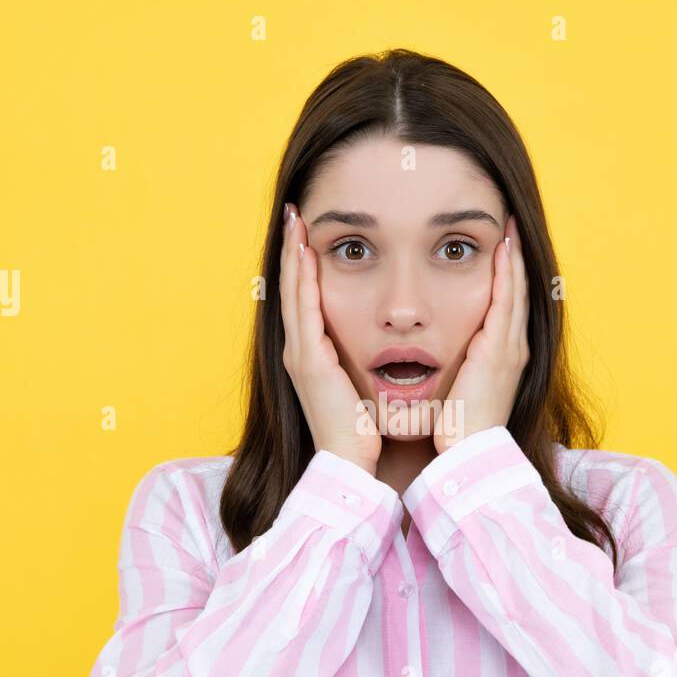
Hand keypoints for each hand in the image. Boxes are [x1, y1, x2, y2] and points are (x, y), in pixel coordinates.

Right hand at [279, 202, 381, 474]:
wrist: (351, 463)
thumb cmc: (362, 431)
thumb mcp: (360, 385)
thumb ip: (362, 361)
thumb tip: (384, 342)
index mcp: (312, 355)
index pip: (305, 298)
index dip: (302, 264)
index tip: (306, 232)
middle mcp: (299, 350)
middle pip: (291, 287)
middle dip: (291, 249)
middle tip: (294, 213)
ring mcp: (299, 354)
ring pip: (292, 292)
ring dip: (292, 254)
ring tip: (295, 221)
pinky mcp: (307, 361)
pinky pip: (303, 309)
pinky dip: (302, 279)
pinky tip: (305, 252)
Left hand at [433, 214, 529, 453]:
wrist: (469, 455)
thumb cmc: (458, 432)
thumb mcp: (460, 392)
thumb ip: (457, 370)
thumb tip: (446, 360)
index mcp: (504, 358)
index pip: (508, 306)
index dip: (507, 276)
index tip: (502, 247)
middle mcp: (514, 349)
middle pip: (519, 291)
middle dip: (515, 258)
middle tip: (511, 225)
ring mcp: (510, 348)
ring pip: (516, 290)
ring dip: (513, 256)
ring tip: (509, 226)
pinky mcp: (499, 350)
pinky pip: (505, 301)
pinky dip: (505, 272)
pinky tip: (502, 247)